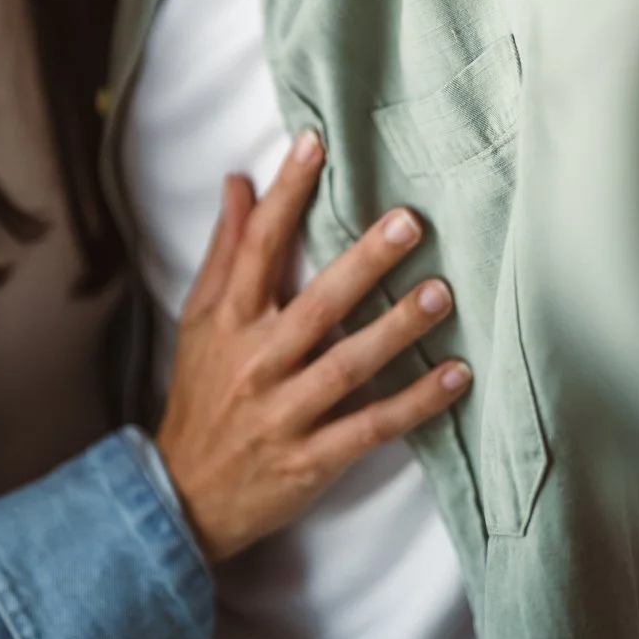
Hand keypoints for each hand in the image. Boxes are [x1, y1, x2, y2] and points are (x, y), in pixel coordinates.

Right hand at [154, 130, 468, 561]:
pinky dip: (414, 403)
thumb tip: (239, 182)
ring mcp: (285, 412)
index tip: (315, 144)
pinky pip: (370, 427)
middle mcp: (257, 361)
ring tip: (440, 294)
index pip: (258, 245)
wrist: (183, 494)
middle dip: (364, 262)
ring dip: (397, 329)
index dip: (285, 192)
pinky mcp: (312, 459)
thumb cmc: (199, 394)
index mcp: (230, 320)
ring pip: (348, 366)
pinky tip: (454, 376)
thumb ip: (226, 251)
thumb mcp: (199, 319)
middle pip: (317, 304)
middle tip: (408, 222)